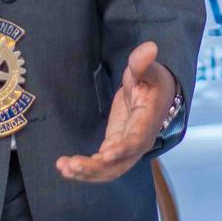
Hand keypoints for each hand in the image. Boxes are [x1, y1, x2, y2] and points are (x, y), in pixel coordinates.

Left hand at [56, 41, 175, 183]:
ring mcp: (126, 149)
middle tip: (72, 166)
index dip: (123, 149)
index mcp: (147, 122)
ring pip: (108, 170)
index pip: (136, 140)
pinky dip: (84, 169)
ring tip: (64, 168)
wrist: (156, 95)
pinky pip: (101, 165)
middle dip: (96, 168)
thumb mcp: (148, 70)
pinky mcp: (114, 148)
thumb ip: (143, 62)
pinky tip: (65, 168)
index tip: (106, 154)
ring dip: (87, 173)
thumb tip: (150, 47)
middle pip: (119, 163)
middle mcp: (138, 142)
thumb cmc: (152, 81)